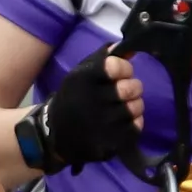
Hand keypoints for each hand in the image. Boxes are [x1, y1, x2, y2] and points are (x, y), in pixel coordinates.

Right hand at [33, 51, 145, 169]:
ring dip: (134, 106)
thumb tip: (129, 49)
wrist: (54, 132)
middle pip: (131, 88)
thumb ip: (103, 58)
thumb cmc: (73, 97)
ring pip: (136, 108)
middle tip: (126, 92)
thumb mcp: (80, 73)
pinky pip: (135, 127)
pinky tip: (122, 122)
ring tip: (124, 107)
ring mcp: (101, 124)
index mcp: (83, 79)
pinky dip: (133, 123)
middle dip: (133, 87)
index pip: (116, 66)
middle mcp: (92, 101)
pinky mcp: (109, 142)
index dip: (124, 69)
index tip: (121, 73)